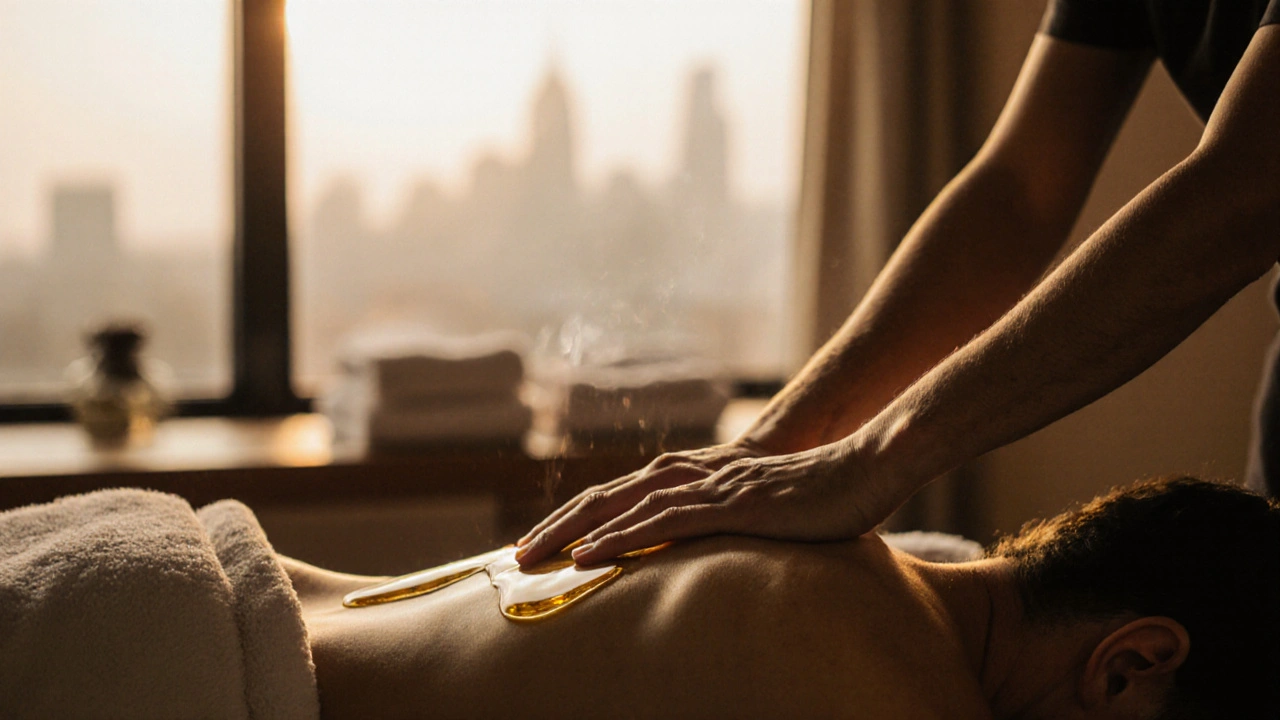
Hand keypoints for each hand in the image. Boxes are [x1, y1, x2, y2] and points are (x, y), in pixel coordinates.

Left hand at [515, 439, 881, 566]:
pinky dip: (620, 537)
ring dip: (571, 532)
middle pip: (608, 496)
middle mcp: (695, 476)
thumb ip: (734, 527)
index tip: (546, 546)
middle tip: (514, 557)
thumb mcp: (766, 515)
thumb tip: (717, 558)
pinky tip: (588, 557)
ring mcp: (712, 487)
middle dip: (556, 525)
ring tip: (531, 558)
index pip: (623, 497)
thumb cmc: (822, 498)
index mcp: (699, 478)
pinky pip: (664, 522)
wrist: (868, 468)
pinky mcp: (733, 505)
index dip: (580, 519)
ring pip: (624, 506)